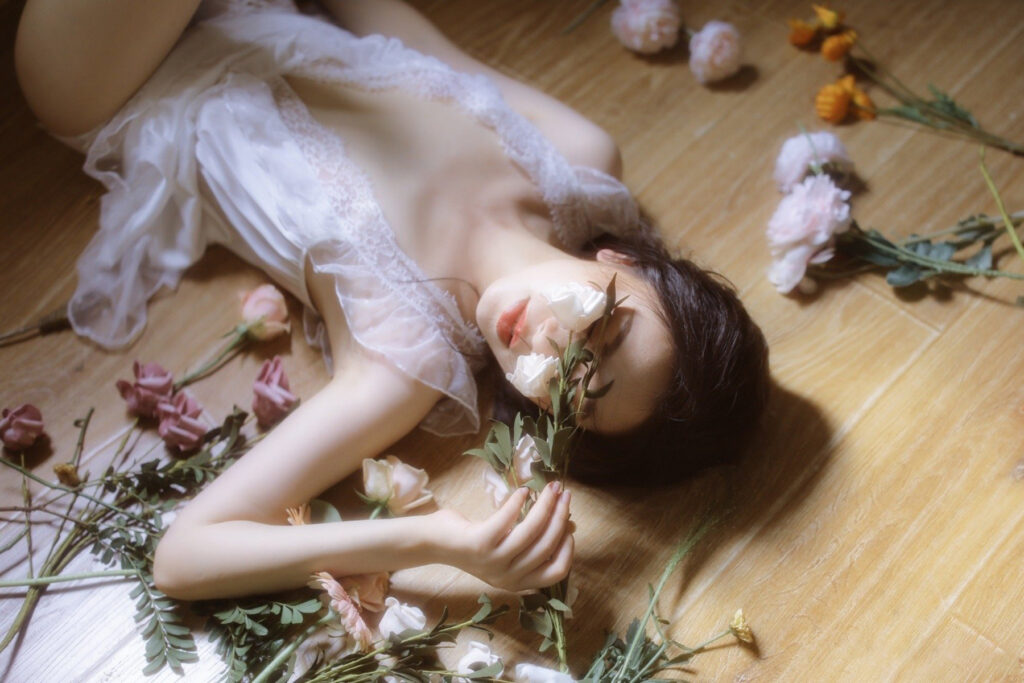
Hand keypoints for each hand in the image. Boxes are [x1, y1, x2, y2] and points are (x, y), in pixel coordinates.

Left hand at [430, 481, 573, 591]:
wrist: (434, 543)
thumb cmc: (475, 541)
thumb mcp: (508, 546)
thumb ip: (534, 541)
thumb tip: (567, 524)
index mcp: (518, 582)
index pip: (556, 571)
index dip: (568, 548)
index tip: (570, 525)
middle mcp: (508, 577)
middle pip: (546, 546)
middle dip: (560, 516)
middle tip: (565, 494)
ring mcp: (494, 561)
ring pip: (531, 532)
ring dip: (545, 505)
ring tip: (550, 488)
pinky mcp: (480, 543)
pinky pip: (507, 520)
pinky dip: (517, 503)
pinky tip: (522, 491)